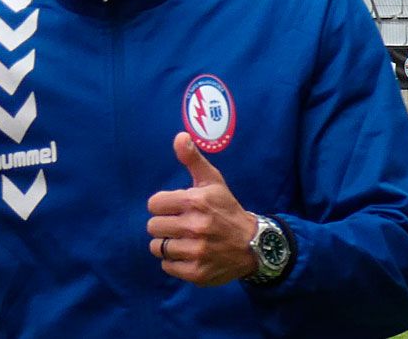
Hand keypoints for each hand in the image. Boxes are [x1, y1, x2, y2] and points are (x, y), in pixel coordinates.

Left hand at [146, 132, 256, 285]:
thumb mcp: (213, 181)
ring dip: (167, 244)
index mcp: (195, 202)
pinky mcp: (197, 272)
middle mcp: (195, 227)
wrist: (254, 245)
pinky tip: (189, 254)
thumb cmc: (227, 209)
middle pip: (153, 226)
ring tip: (184, 240)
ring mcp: (196, 251)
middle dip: (164, 224)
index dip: (163, 205)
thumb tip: (179, 136)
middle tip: (180, 225)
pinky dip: (174, 262)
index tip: (176, 207)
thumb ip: (192, 159)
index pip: (154, 204)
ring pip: (158, 247)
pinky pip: (167, 266)